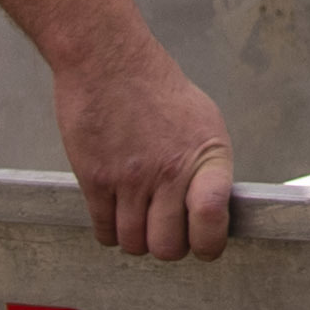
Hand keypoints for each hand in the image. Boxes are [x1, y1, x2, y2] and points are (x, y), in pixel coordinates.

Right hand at [0, 0, 235, 260]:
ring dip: (136, 239)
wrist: (108, 62)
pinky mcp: (95, 180)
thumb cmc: (156, 88)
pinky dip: (109, 231)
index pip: (212, 222)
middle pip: (168, 248)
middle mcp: (170, 173)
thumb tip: (213, 207)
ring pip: (133, 244)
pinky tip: (115, 212)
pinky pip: (103, 231)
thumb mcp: (203, 121)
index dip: (209, 245)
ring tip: (138, 218)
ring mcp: (130, 180)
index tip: (204, 246)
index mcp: (206, 158)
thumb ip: (208, 167)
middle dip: (167, 246)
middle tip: (165, 231)